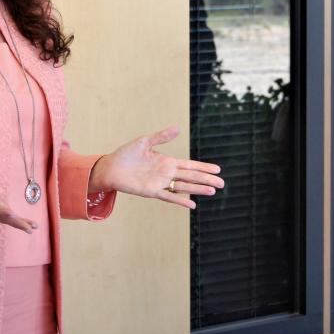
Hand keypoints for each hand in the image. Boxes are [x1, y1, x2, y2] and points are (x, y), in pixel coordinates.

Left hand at [89, 126, 223, 209]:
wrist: (111, 167)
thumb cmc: (126, 154)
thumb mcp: (144, 142)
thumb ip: (161, 137)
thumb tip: (178, 128)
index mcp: (167, 162)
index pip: (190, 165)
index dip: (203, 167)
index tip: (217, 169)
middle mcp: (166, 174)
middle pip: (191, 176)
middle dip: (206, 179)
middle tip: (222, 183)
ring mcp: (161, 183)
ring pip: (184, 187)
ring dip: (198, 189)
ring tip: (213, 191)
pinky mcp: (152, 192)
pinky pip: (169, 197)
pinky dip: (181, 201)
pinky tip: (193, 204)